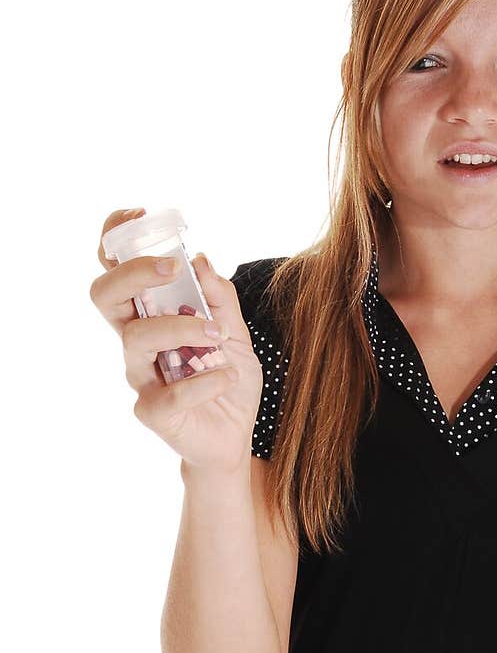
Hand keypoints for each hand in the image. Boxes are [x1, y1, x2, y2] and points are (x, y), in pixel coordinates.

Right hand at [91, 207, 263, 472]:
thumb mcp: (237, 333)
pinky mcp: (152, 411)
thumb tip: (202, 260)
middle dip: (134, 273)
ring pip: (136, 338)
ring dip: (181, 328)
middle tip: (171, 269)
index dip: (115, 238)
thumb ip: (221, 299)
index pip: (115, 270)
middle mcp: (137, 341)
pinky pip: (173, 391)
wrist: (235, 437)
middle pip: (104, 296)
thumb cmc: (228, 379)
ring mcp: (140, 375)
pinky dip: (208, 379)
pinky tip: (228, 377)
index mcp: (150, 315)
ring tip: (217, 337)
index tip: (139, 215)